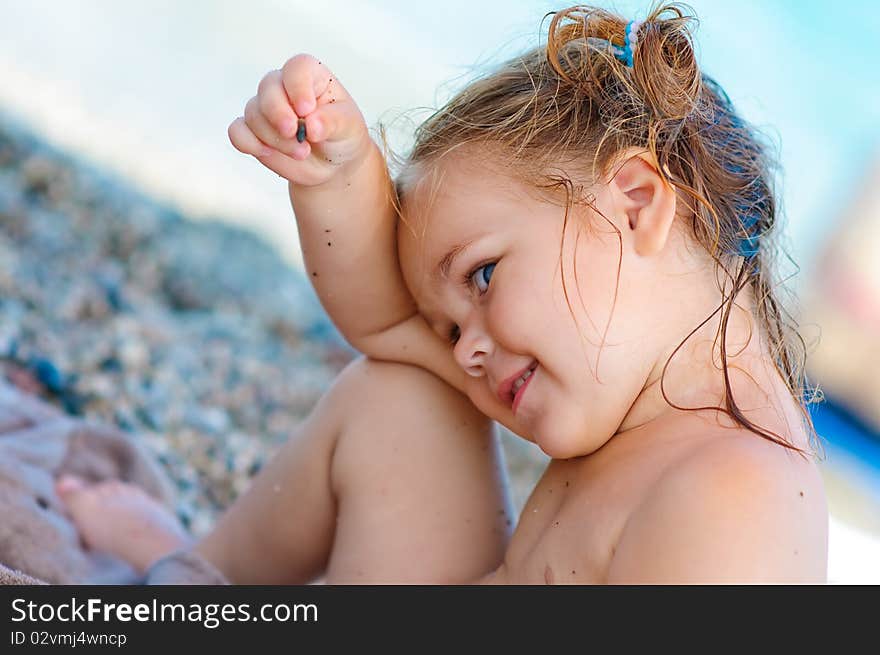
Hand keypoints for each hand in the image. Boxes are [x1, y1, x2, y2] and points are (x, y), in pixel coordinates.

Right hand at [228, 54, 370, 186]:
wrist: (334, 166)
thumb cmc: (343, 136)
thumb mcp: (349, 127)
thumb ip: (332, 122)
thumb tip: (311, 125)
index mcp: (311, 77)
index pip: (296, 68)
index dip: (297, 86)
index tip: (306, 110)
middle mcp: (285, 88)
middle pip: (268, 87)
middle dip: (278, 114)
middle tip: (295, 134)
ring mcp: (267, 109)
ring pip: (253, 113)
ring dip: (274, 137)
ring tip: (301, 152)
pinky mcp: (254, 132)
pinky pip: (237, 132)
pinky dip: (248, 143)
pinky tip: (268, 153)